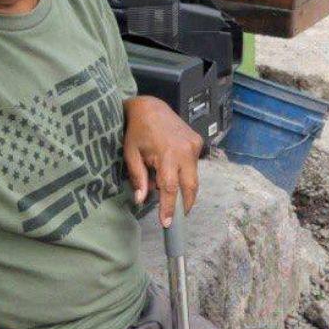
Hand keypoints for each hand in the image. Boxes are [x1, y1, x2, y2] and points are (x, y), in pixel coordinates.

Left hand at [123, 96, 202, 226]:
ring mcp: (194, 146)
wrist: (151, 106)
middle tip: (178, 216)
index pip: (170, 188)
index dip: (169, 207)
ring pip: (193, 176)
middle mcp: (185, 151)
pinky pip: (193, 165)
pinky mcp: (197, 142)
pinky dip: (184, 172)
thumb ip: (138, 177)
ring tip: (169, 189)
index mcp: (167, 154)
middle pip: (190, 186)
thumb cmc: (137, 130)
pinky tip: (173, 170)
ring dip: (183, 187)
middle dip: (186, 204)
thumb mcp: (131, 154)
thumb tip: (141, 200)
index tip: (167, 222)